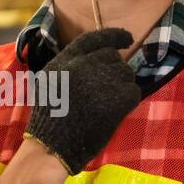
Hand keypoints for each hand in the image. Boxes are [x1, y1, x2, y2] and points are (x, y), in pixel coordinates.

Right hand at [23, 27, 141, 174]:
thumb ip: (70, 67)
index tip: (127, 38)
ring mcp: (99, 81)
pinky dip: (128, 102)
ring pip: (126, 73)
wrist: (51, 147)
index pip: (94, 38)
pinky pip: (133, 92)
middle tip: (108, 91)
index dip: (114, 36)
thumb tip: (98, 59)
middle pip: (113, 57)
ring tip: (106, 104)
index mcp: (64, 60)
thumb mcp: (50, 83)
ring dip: (122, 86)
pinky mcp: (113, 100)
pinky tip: (114, 113)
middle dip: (115, 71)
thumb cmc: (50, 120)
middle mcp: (82, 65)